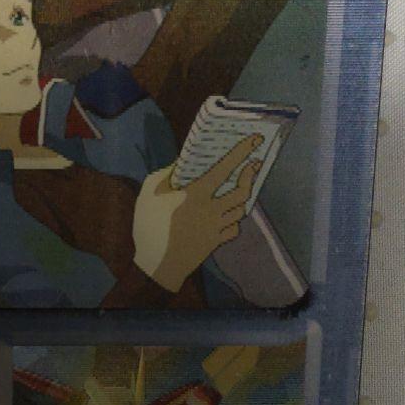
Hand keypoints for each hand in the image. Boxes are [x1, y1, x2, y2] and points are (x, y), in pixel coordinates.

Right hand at [132, 133, 261, 292]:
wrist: (158, 265)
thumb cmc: (150, 227)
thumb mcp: (149, 195)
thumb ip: (165, 176)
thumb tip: (181, 163)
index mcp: (196, 194)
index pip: (224, 169)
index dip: (241, 152)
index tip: (255, 140)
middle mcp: (212, 209)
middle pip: (242, 192)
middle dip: (250, 176)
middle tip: (254, 165)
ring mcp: (217, 227)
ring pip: (240, 210)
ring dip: (243, 198)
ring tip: (241, 189)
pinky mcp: (216, 242)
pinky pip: (233, 229)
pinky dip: (233, 222)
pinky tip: (228, 217)